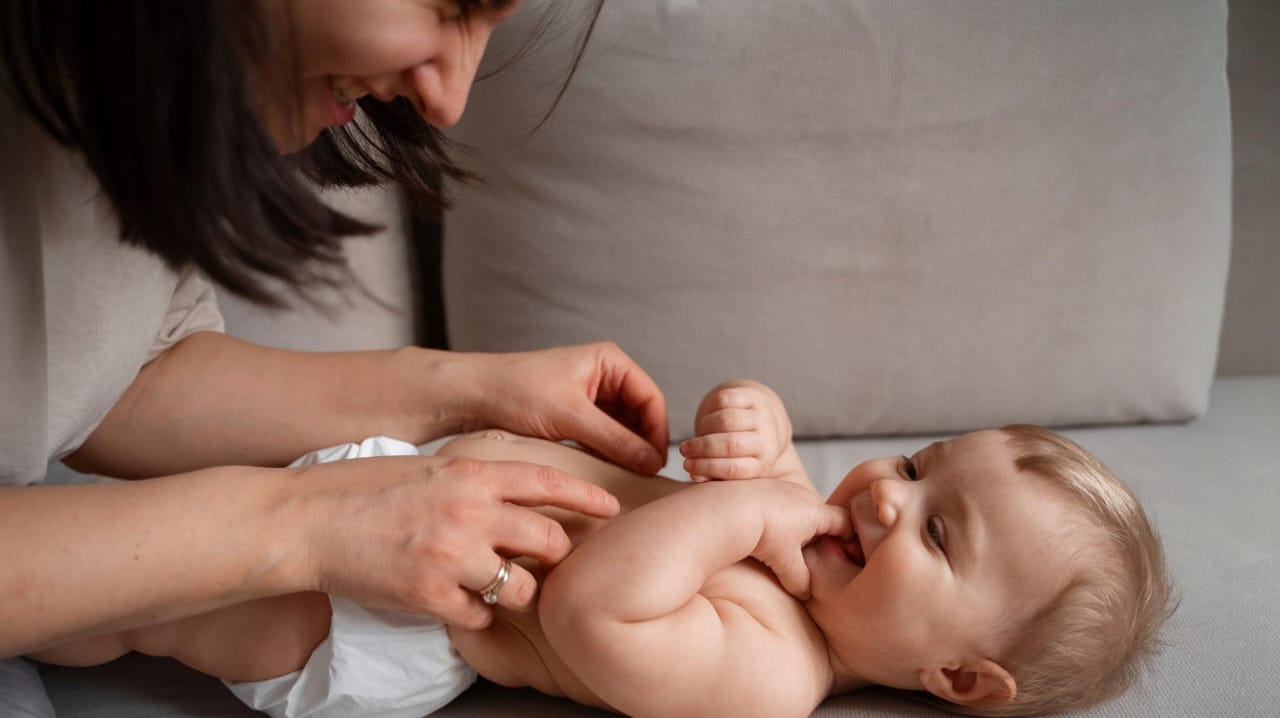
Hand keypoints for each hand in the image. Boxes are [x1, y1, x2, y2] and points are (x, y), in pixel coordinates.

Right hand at [295, 454, 619, 628]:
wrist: (307, 520)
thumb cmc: (361, 489)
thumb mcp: (427, 467)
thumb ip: (472, 479)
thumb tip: (511, 494)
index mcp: (469, 473)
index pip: (547, 481)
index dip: (586, 496)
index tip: (613, 506)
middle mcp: (469, 512)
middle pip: (548, 539)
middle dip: (555, 555)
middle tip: (548, 562)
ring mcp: (451, 555)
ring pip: (522, 588)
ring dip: (517, 592)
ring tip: (496, 587)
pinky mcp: (430, 594)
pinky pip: (480, 617)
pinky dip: (474, 615)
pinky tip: (455, 603)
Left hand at [462, 342, 668, 473]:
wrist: (472, 396)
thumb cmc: (517, 392)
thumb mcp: (571, 417)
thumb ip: (615, 440)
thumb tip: (651, 462)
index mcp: (610, 361)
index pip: (651, 399)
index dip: (657, 432)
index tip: (656, 464)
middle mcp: (604, 375)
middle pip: (641, 414)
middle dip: (643, 443)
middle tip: (644, 476)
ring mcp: (591, 396)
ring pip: (623, 428)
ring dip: (626, 450)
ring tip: (628, 477)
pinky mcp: (575, 415)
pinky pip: (603, 436)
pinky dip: (608, 452)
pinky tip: (607, 472)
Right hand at [679, 380, 790, 481]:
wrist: (764, 423)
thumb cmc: (741, 453)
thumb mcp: (732, 468)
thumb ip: (712, 476)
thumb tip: (694, 475)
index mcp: (763, 464)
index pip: (733, 469)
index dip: (706, 467)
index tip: (687, 465)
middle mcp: (767, 440)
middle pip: (730, 444)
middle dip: (702, 447)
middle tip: (684, 450)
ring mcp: (762, 416)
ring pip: (726, 420)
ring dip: (704, 428)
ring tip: (697, 434)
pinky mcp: (754, 397)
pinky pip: (725, 400)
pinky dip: (709, 409)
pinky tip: (706, 418)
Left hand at [745, 482, 851, 599]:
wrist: (731, 509)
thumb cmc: (764, 532)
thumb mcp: (786, 563)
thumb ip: (800, 580)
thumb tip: (805, 593)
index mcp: (816, 511)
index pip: (845, 522)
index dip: (849, 538)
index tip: (845, 554)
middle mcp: (803, 494)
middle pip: (822, 515)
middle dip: (820, 535)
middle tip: (814, 556)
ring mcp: (783, 488)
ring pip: (799, 509)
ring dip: (797, 526)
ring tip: (785, 545)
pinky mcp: (763, 487)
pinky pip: (779, 503)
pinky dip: (778, 517)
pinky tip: (766, 532)